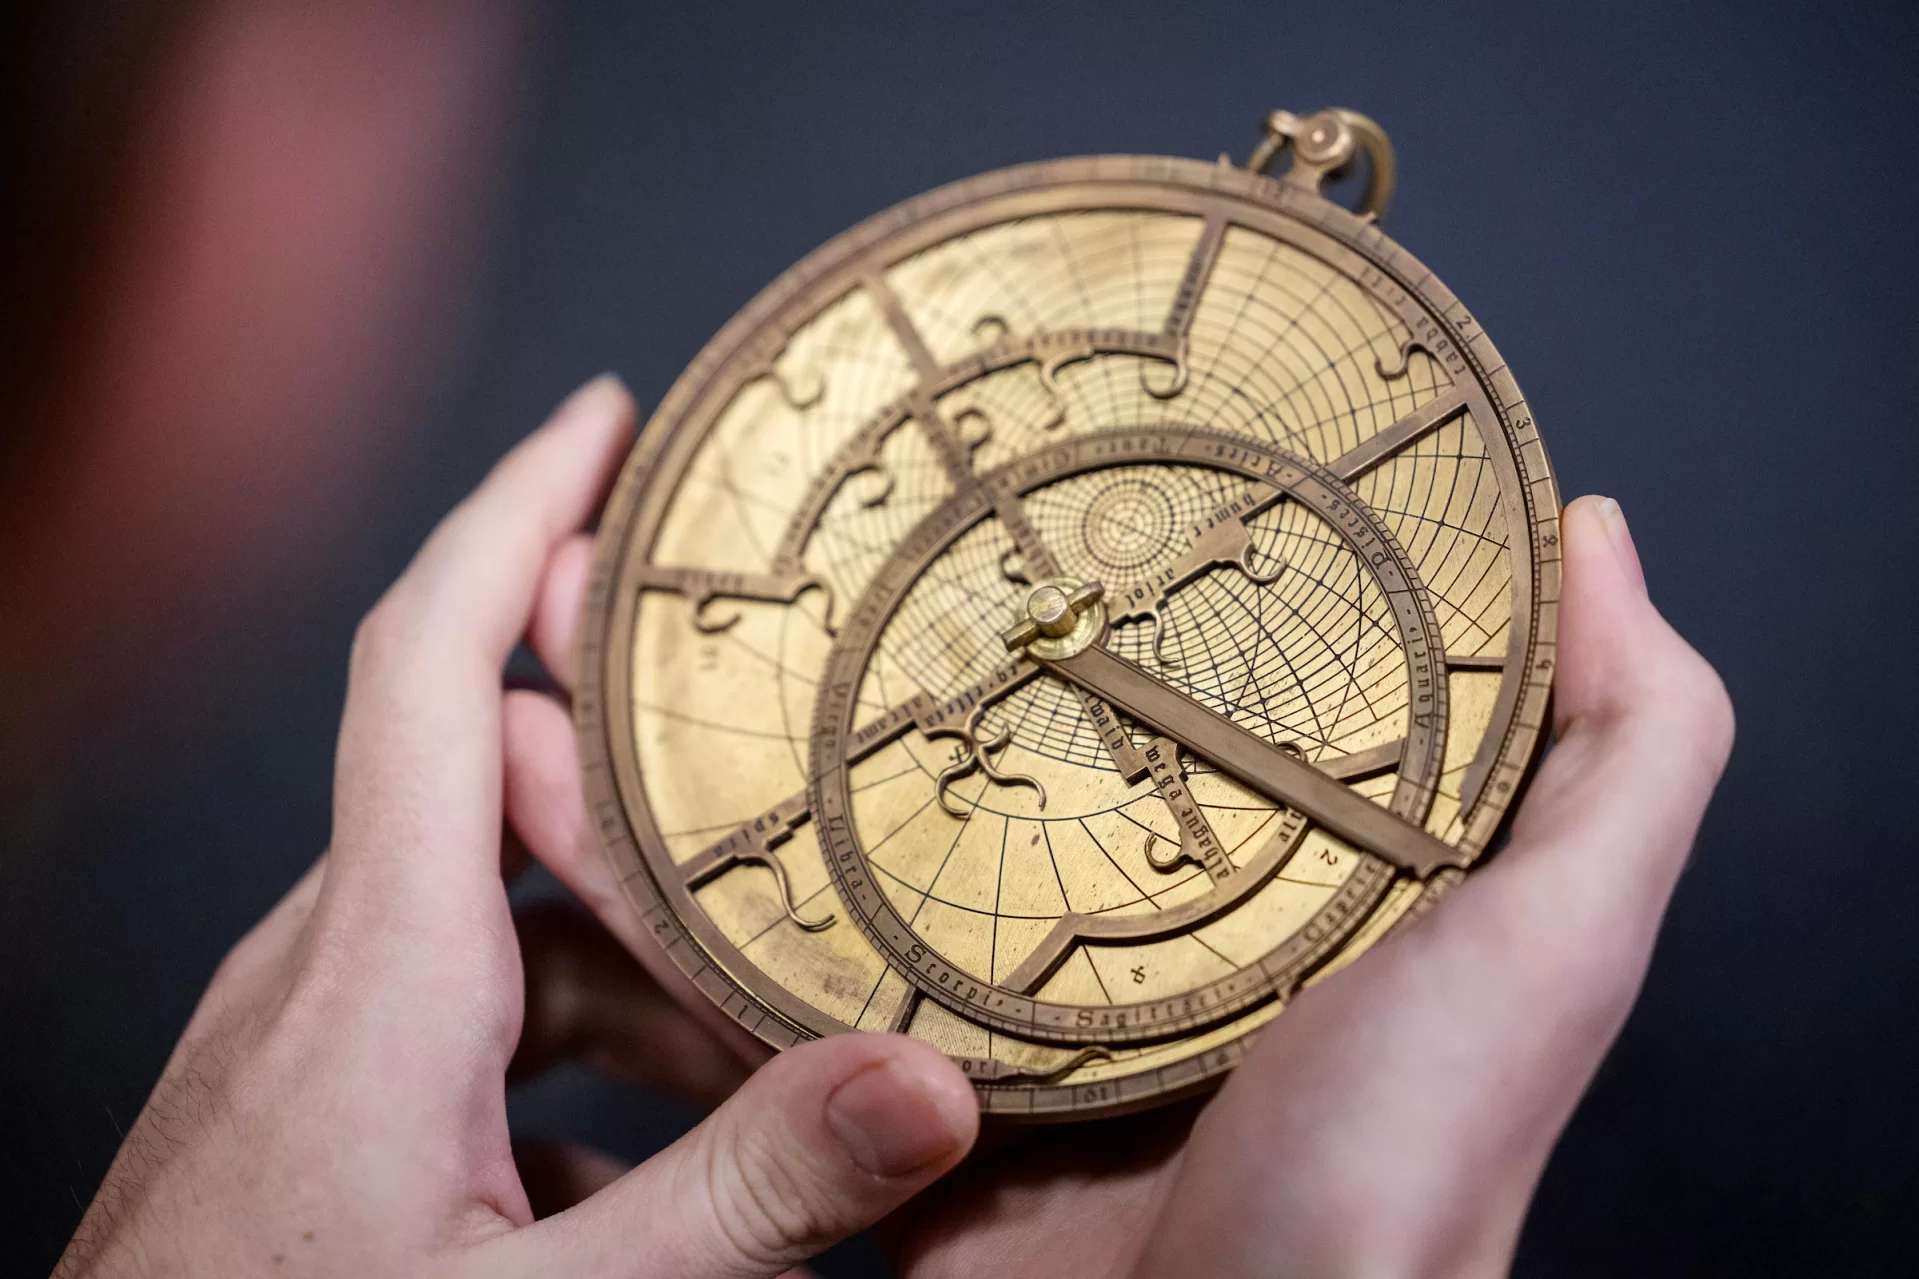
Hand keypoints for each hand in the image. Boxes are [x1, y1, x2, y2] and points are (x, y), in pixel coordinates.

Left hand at [55, 376, 979, 1278]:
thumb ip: (747, 1193)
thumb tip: (926, 1084)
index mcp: (377, 968)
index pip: (432, 661)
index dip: (519, 511)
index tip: (608, 414)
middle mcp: (328, 969)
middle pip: (503, 788)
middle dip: (654, 768)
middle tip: (794, 751)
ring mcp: (310, 1039)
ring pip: (500, 920)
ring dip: (633, 944)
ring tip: (765, 1007)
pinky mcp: (310, 1106)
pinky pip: (464, 1016)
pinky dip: (575, 1039)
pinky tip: (649, 1149)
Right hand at [505, 488, 1731, 1275]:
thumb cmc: (1410, 1173)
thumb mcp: (1549, 939)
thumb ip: (1624, 746)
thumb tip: (1598, 532)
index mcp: (1200, 875)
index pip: (1051, 678)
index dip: (954, 567)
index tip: (877, 460)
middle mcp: (1055, 943)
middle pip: (877, 756)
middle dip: (751, 638)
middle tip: (652, 533)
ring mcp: (937, 1043)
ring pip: (765, 870)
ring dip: (649, 752)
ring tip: (558, 625)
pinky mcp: (845, 1135)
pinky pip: (713, 1019)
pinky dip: (619, 922)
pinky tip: (536, 808)